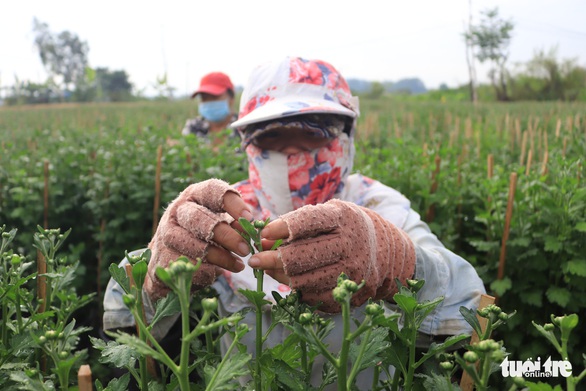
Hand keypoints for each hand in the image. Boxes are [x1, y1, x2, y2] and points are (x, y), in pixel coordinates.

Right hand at [145, 179, 252, 300]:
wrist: (172, 258)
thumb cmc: (205, 233)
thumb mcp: (221, 222)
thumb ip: (236, 223)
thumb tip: (248, 227)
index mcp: (194, 195)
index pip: (212, 190)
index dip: (232, 203)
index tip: (249, 218)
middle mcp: (177, 211)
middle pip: (199, 219)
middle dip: (226, 236)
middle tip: (246, 249)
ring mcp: (167, 235)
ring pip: (193, 244)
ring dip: (220, 257)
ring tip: (238, 265)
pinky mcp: (163, 258)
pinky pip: (187, 265)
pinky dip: (207, 271)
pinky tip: (219, 272)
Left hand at [249, 199, 415, 311]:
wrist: (385, 251)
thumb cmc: (346, 227)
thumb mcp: (329, 214)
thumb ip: (297, 223)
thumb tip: (263, 240)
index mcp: (342, 218)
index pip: (308, 221)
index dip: (282, 227)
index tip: (263, 233)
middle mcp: (349, 244)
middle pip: (302, 256)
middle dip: (272, 259)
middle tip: (254, 260)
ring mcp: (351, 271)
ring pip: (304, 280)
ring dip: (280, 276)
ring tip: (269, 269)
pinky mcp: (350, 293)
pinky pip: (313, 296)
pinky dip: (297, 290)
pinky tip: (291, 280)